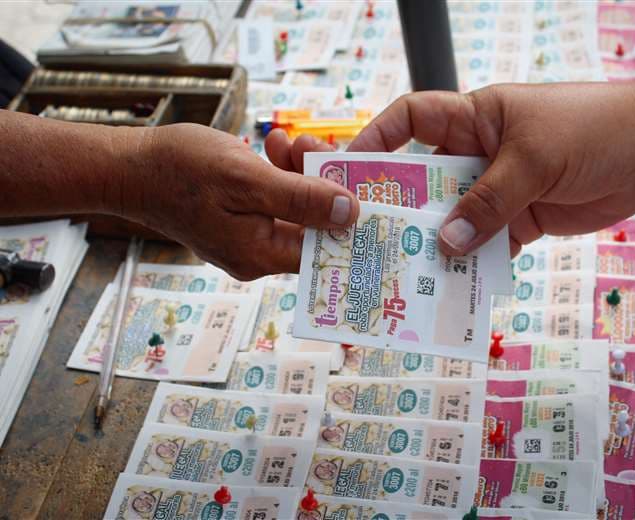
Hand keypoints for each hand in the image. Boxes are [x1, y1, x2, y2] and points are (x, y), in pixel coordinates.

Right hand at [118, 124, 357, 278]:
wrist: (127, 166)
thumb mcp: (248, 179)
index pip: (324, 248)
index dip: (348, 218)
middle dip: (319, 183)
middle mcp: (257, 254)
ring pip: (294, 208)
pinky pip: (272, 200)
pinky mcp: (237, 220)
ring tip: (287, 140)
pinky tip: (275, 147)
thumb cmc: (180, 170)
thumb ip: (302, 199)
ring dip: (298, 172)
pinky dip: (278, 174)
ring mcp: (246, 238)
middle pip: (311, 226)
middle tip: (312, 145)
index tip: (364, 185)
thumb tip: (352, 214)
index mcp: (261, 254)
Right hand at [348, 83, 634, 255]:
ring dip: (436, 244)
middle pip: (426, 180)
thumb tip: (447, 244)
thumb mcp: (534, 159)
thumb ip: (490, 201)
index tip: (350, 170)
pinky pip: (485, 244)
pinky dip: (472, 265)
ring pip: (453, 218)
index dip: (378, 139)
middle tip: (370, 239)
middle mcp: (478, 153)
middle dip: (400, 207)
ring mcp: (498, 189)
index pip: (413, 119)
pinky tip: (456, 287)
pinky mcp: (519, 220)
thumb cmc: (593, 130)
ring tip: (408, 273)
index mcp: (475, 118)